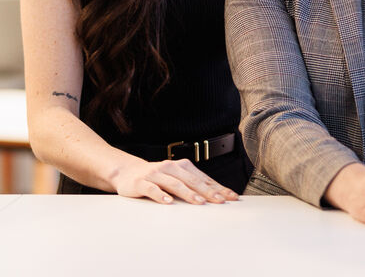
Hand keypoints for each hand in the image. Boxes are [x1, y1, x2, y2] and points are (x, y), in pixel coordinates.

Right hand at [110, 158, 237, 204]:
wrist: (128, 172)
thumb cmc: (158, 177)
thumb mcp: (177, 178)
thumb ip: (193, 185)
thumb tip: (217, 195)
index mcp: (183, 166)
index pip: (204, 178)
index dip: (218, 188)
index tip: (232, 197)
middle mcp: (171, 167)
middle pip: (193, 181)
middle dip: (208, 191)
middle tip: (220, 200)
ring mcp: (156, 174)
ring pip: (175, 184)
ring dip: (188, 193)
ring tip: (199, 202)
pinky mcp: (142, 182)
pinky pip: (152, 188)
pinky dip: (161, 195)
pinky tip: (168, 202)